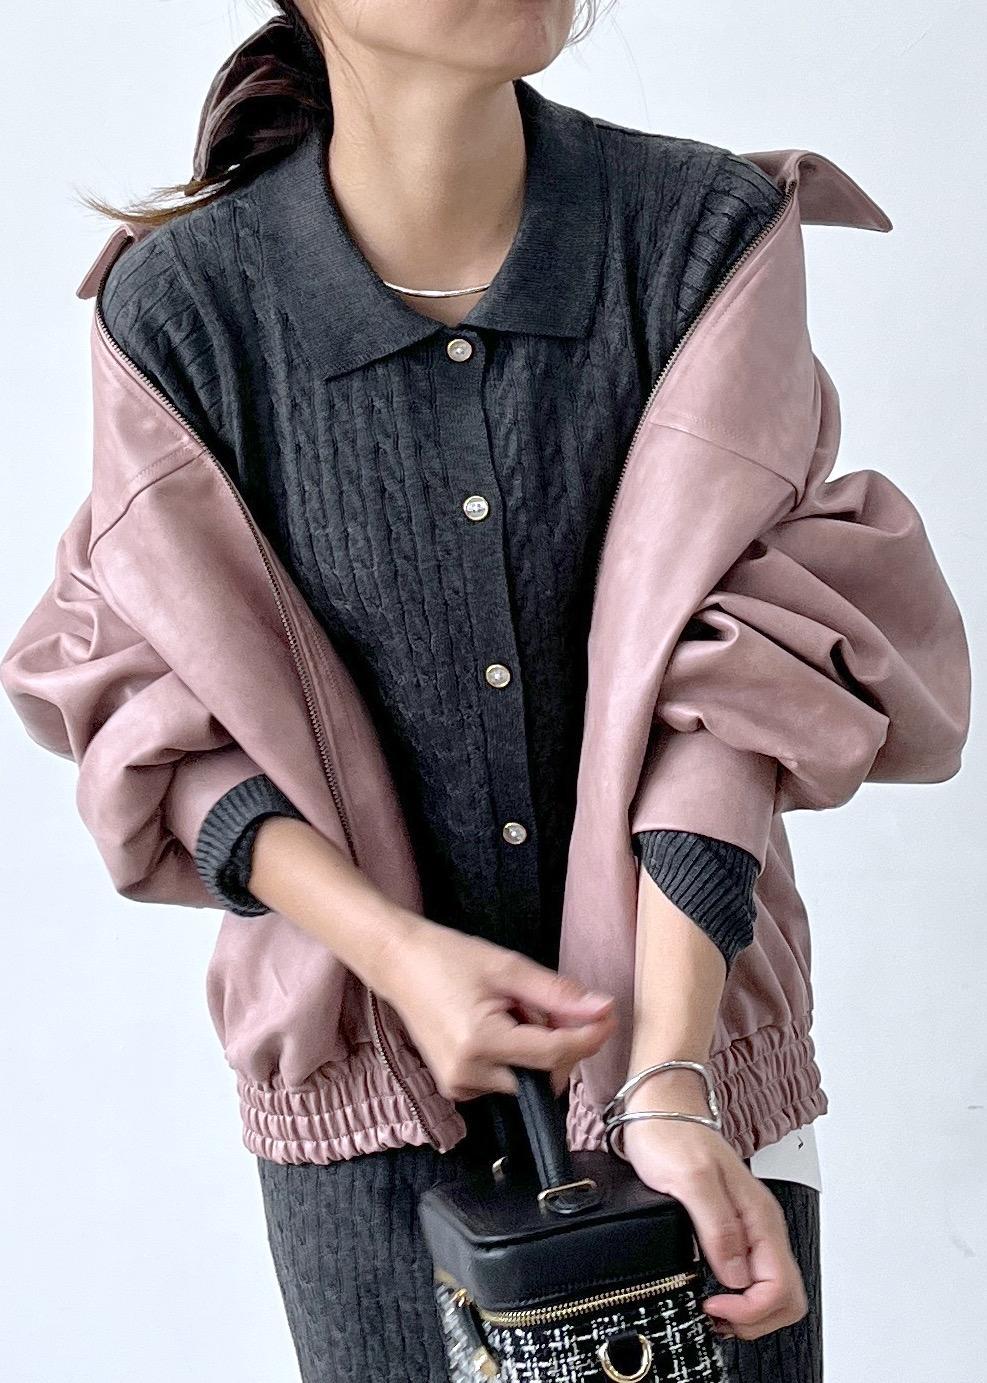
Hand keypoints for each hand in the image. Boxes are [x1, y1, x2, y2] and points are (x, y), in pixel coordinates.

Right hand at [376, 914, 616, 1099]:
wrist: (399, 963)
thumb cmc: (448, 958)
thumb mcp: (508, 967)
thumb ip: (558, 994)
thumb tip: (603, 1010)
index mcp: (481, 1042)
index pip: (554, 1054)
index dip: (588, 1038)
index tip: (609, 1018)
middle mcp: (469, 1073)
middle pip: (544, 1073)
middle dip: (557, 1042)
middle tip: (537, 1002)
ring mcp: (460, 1086)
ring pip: (527, 1079)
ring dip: (535, 1049)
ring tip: (509, 1011)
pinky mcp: (456, 1088)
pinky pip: (506, 1081)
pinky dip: (515, 1058)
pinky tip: (497, 1027)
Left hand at [619, 1072, 807, 1342]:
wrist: (660, 1109)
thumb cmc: (671, 1134)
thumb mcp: (689, 1179)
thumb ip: (717, 1227)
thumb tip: (735, 1276)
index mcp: (759, 1216)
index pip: (780, 1287)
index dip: (749, 1310)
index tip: (713, 1305)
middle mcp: (760, 1226)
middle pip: (786, 1298)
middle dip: (754, 1319)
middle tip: (715, 1315)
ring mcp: (748, 1230)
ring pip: (771, 1292)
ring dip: (747, 1312)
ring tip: (711, 1309)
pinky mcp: (732, 1230)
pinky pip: (751, 1278)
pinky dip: (737, 1298)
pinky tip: (710, 1293)